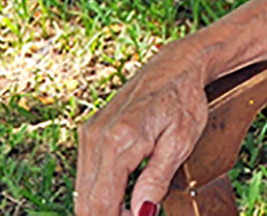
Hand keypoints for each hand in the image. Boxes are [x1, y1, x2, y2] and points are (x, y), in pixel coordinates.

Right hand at [74, 39, 211, 215]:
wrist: (176, 65)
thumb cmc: (184, 100)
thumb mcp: (181, 143)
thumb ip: (156, 180)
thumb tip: (140, 213)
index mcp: (120, 142)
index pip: (102, 204)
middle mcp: (96, 138)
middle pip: (86, 203)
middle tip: (137, 215)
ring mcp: (89, 134)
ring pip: (82, 191)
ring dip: (103, 207)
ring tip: (133, 208)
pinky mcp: (89, 132)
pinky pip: (85, 174)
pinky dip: (99, 190)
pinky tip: (123, 191)